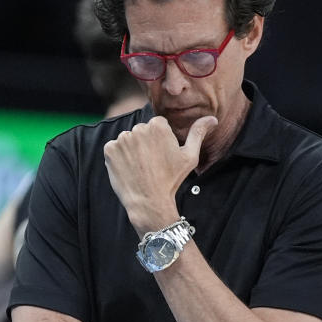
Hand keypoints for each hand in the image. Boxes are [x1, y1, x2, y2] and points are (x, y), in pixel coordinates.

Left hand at [103, 115, 216, 231]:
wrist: (149, 202)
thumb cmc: (172, 180)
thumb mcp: (190, 156)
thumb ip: (198, 133)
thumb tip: (212, 119)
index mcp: (158, 125)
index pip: (157, 126)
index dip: (160, 141)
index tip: (162, 156)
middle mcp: (138, 128)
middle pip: (141, 131)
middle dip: (145, 144)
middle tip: (152, 164)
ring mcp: (122, 139)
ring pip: (128, 140)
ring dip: (132, 150)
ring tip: (140, 168)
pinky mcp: (110, 150)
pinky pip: (114, 148)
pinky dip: (119, 157)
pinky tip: (129, 169)